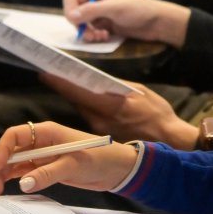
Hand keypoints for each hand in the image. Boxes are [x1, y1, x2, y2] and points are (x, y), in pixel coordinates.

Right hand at [0, 121, 140, 195]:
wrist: (116, 168)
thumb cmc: (98, 158)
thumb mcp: (73, 166)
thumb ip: (47, 174)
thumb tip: (22, 184)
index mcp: (46, 132)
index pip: (15, 135)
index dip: (2, 150)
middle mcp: (40, 142)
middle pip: (11, 151)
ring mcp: (41, 156)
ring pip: (14, 164)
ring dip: (1, 176)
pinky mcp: (45, 168)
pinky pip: (23, 173)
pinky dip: (12, 180)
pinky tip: (1, 189)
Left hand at [40, 74, 198, 149]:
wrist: (168, 141)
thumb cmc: (158, 115)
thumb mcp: (141, 93)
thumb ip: (117, 86)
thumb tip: (98, 79)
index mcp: (110, 107)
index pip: (78, 92)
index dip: (59, 82)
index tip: (44, 73)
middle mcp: (101, 120)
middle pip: (76, 101)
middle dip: (65, 87)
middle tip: (52, 72)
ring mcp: (100, 130)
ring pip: (82, 109)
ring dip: (75, 97)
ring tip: (66, 81)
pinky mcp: (103, 136)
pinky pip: (90, 118)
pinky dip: (86, 107)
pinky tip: (86, 99)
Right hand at [62, 0, 190, 47]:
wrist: (156, 22)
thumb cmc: (138, 9)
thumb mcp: (114, 8)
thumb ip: (91, 10)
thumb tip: (71, 16)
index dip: (70, 12)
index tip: (76, 24)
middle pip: (74, 13)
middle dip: (80, 25)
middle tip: (89, 35)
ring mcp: (100, 12)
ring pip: (82, 24)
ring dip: (88, 33)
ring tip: (100, 36)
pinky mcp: (105, 24)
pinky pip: (91, 31)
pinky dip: (95, 36)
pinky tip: (105, 37)